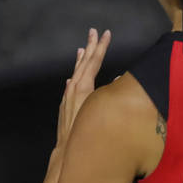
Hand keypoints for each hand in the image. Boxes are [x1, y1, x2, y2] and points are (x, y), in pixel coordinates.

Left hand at [57, 28, 109, 148]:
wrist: (68, 150)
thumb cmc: (88, 130)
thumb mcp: (101, 108)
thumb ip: (110, 93)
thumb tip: (116, 80)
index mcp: (83, 86)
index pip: (94, 61)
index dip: (101, 47)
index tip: (105, 33)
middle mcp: (73, 87)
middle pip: (83, 62)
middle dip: (90, 46)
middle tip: (93, 32)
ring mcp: (68, 95)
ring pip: (75, 72)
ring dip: (80, 60)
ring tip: (81, 49)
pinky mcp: (66, 105)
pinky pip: (71, 84)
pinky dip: (75, 76)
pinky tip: (73, 77)